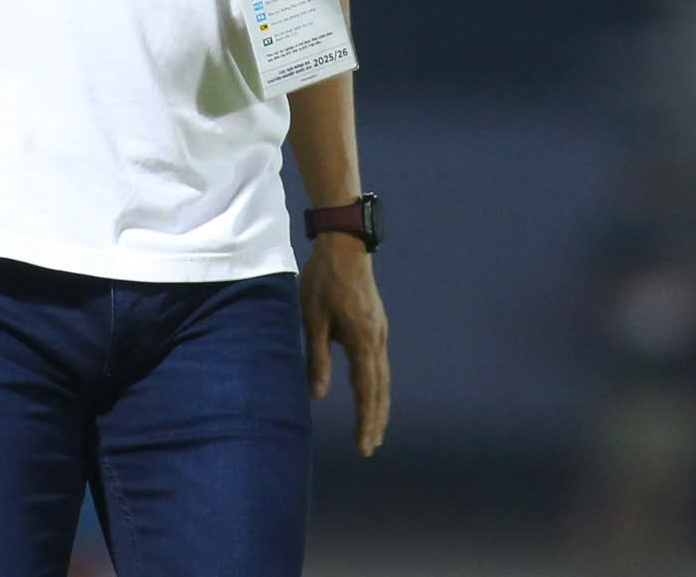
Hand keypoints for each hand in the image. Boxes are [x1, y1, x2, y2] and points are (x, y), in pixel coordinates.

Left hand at [301, 235, 390, 455]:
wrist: (346, 247)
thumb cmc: (323, 281)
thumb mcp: (312, 319)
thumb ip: (317, 358)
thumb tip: (318, 395)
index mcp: (361, 340)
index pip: (366, 390)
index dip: (366, 419)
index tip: (365, 445)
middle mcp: (377, 340)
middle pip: (380, 389)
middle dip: (375, 420)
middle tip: (370, 448)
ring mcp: (380, 333)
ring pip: (383, 378)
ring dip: (379, 406)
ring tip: (375, 431)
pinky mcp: (377, 327)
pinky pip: (381, 365)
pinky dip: (378, 387)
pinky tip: (373, 395)